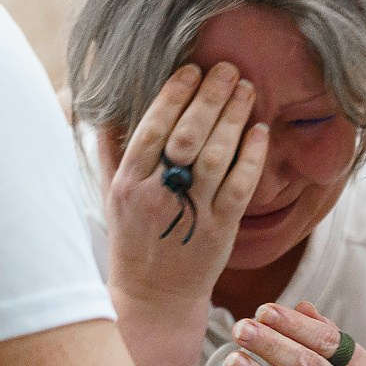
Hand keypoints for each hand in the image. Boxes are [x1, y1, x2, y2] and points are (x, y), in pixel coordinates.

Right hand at [100, 63, 267, 307]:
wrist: (154, 297)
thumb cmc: (134, 239)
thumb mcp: (111, 194)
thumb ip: (112, 151)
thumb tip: (106, 106)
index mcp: (129, 183)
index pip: (152, 128)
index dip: (174, 95)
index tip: (191, 69)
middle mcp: (157, 196)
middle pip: (186, 136)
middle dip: (209, 97)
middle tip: (228, 69)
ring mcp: (191, 213)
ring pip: (216, 157)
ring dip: (233, 118)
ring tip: (247, 90)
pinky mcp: (220, 230)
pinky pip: (240, 186)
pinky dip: (252, 156)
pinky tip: (260, 131)